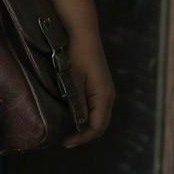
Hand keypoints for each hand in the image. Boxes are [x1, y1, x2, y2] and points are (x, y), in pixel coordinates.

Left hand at [63, 29, 114, 146]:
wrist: (82, 31)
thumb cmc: (76, 54)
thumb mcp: (73, 80)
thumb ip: (77, 103)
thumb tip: (79, 125)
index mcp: (104, 96)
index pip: (97, 126)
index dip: (83, 137)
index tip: (66, 141)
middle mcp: (108, 95)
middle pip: (99, 124)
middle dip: (84, 134)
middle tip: (65, 139)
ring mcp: (104, 90)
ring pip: (97, 116)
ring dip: (84, 125)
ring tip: (67, 130)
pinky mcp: (99, 85)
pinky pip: (95, 107)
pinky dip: (85, 115)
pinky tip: (72, 115)